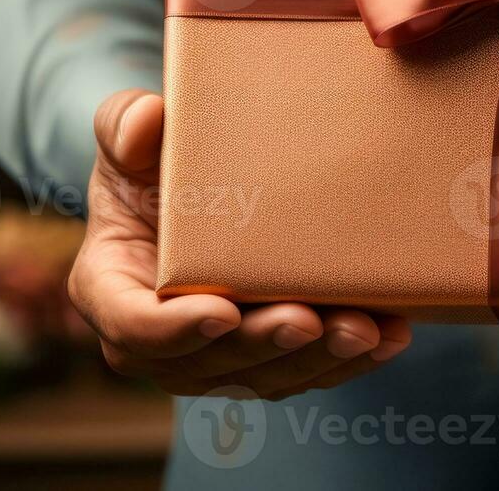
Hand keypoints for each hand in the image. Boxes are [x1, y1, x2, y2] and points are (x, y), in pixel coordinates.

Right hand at [68, 89, 411, 399]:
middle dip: (263, 345)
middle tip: (309, 320)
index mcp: (110, 289)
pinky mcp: (260, 362)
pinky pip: (302, 373)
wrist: (190, 189)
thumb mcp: (127, 134)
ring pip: (263, 377)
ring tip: (364, 331)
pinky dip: (346, 362)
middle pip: (208, 362)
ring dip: (316, 360)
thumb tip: (145, 123)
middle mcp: (157, 341)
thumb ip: (124, 122)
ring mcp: (210, 358)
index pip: (132, 325)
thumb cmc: (152, 162)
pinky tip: (388, 337)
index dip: (173, 329)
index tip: (221, 312)